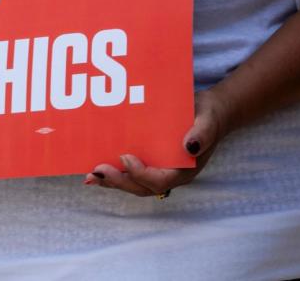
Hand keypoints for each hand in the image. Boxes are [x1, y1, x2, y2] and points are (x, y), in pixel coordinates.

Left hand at [87, 88, 231, 197]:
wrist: (207, 113)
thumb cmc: (208, 117)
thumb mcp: (208, 121)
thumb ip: (202, 134)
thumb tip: (189, 146)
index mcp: (184, 170)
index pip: (161, 181)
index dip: (141, 174)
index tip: (125, 158)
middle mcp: (169, 174)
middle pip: (142, 187)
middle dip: (119, 181)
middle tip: (97, 171)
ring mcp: (158, 170)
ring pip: (133, 183)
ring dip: (112, 181)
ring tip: (91, 175)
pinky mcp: (149, 162)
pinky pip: (129, 173)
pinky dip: (113, 173)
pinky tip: (94, 168)